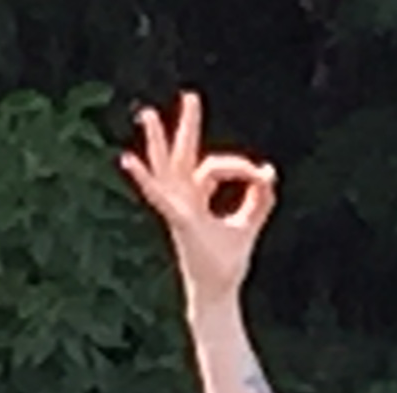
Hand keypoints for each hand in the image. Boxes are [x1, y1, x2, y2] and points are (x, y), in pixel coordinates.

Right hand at [120, 92, 277, 308]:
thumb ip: (259, 199)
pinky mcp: (180, 222)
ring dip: (156, 142)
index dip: (241, 167)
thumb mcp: (249, 225)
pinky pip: (160, 197)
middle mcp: (183, 200)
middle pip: (182, 156)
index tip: (263, 176)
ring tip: (147, 114)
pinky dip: (144, 179)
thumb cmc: (228, 265)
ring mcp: (177, 210)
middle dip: (187, 126)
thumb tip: (269, 172)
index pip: (215, 167)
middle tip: (191, 95)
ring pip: (165, 169)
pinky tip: (127, 161)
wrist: (220, 293)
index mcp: (198, 200)